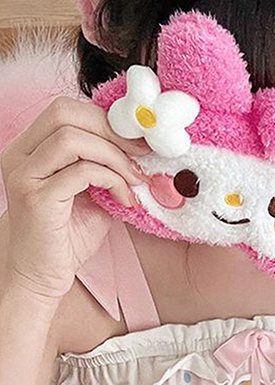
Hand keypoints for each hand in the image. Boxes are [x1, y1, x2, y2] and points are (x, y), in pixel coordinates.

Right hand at [1, 97, 148, 303]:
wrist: (41, 274)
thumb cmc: (67, 237)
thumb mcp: (93, 195)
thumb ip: (108, 170)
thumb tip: (145, 154)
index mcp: (31, 147)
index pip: (66, 110)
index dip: (107, 119)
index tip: (140, 141)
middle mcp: (20, 154)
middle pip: (65, 113)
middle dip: (112, 131)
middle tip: (143, 155)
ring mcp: (24, 174)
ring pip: (73, 139)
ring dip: (115, 158)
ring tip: (136, 181)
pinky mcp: (37, 197)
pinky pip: (81, 172)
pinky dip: (111, 180)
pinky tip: (125, 199)